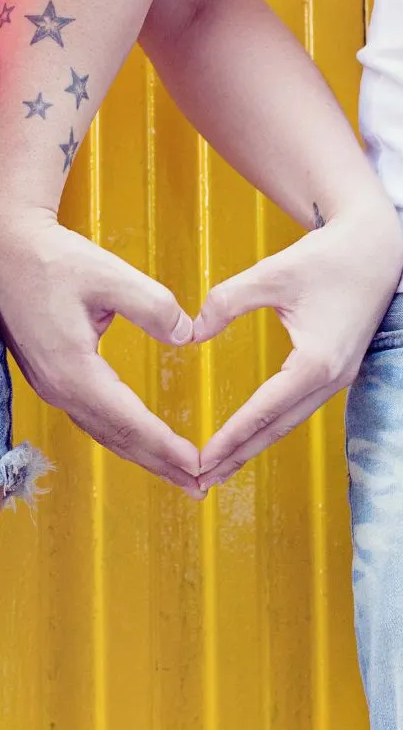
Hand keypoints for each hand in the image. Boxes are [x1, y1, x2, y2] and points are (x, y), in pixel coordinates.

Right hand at [0, 211, 202, 497]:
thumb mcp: (107, 274)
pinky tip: (139, 438)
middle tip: (198, 486)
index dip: (166, 447)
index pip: (129, 422)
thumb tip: (187, 334)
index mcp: (74, 370)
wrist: (7, 250)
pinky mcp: (53, 376)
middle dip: (160, 465)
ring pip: (104, 432)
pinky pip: (93, 418)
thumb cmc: (51, 259)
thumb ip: (153, 305)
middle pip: (118, 439)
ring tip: (176, 471)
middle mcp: (61, 387)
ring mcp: (53, 385)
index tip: (197, 464)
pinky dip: (123, 435)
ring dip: (142, 454)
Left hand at [194, 209, 402, 490]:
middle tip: (202, 481)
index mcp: (315, 362)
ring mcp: (337, 378)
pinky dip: (272, 425)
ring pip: (289, 422)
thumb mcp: (271, 273)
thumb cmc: (326, 258)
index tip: (202, 460)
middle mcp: (330, 379)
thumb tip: (191, 332)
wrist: (375, 248)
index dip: (230, 438)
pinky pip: (299, 407)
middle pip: (276, 429)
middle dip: (239, 455)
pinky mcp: (336, 370)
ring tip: (222, 466)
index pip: (262, 412)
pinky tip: (253, 432)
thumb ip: (226, 301)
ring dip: (255, 445)